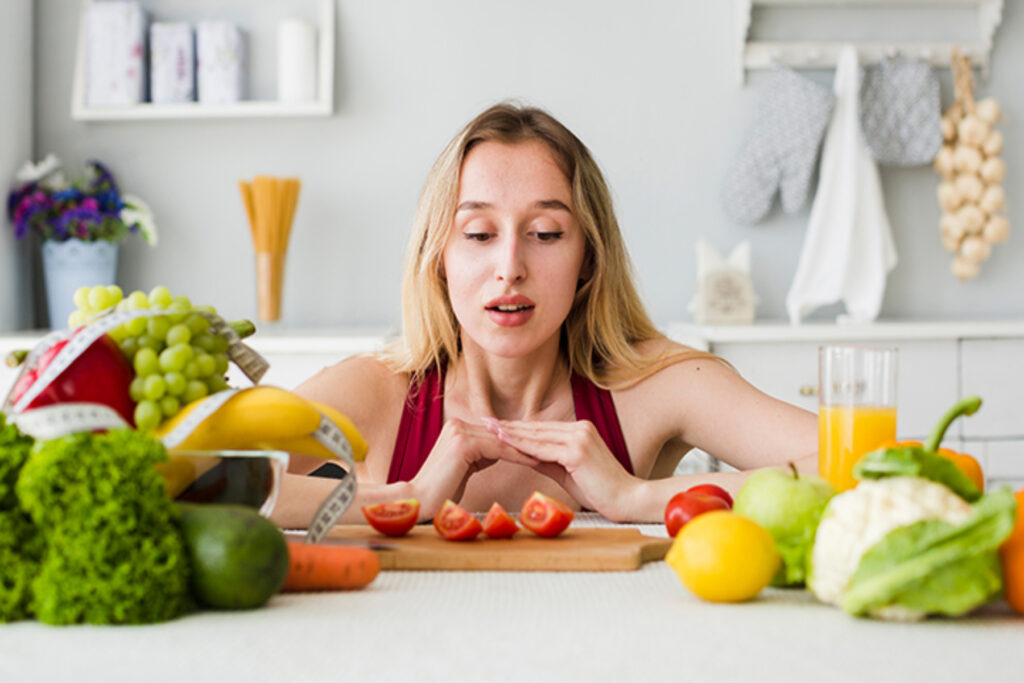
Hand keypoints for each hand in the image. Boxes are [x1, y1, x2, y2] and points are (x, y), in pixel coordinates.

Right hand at [409, 417, 537, 518]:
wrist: (419, 501)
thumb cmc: (442, 491)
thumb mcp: (465, 467)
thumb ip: (480, 455)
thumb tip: (500, 451)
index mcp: (458, 428)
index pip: (496, 433)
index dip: (519, 441)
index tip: (541, 448)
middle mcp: (458, 424)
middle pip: (501, 433)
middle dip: (527, 442)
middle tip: (552, 448)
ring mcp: (459, 431)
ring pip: (502, 440)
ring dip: (527, 448)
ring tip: (549, 454)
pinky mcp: (463, 443)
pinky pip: (498, 448)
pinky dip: (518, 455)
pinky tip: (535, 461)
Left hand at [484, 418, 640, 521]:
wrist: (628, 500)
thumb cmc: (601, 491)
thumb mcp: (569, 472)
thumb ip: (548, 461)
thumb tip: (526, 457)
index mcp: (579, 430)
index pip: (541, 428)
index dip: (517, 427)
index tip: (495, 425)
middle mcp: (579, 428)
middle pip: (536, 427)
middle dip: (508, 425)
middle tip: (483, 421)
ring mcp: (578, 437)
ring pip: (536, 435)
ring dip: (510, 432)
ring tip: (488, 428)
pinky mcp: (577, 451)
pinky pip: (542, 449)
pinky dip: (521, 445)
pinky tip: (504, 442)